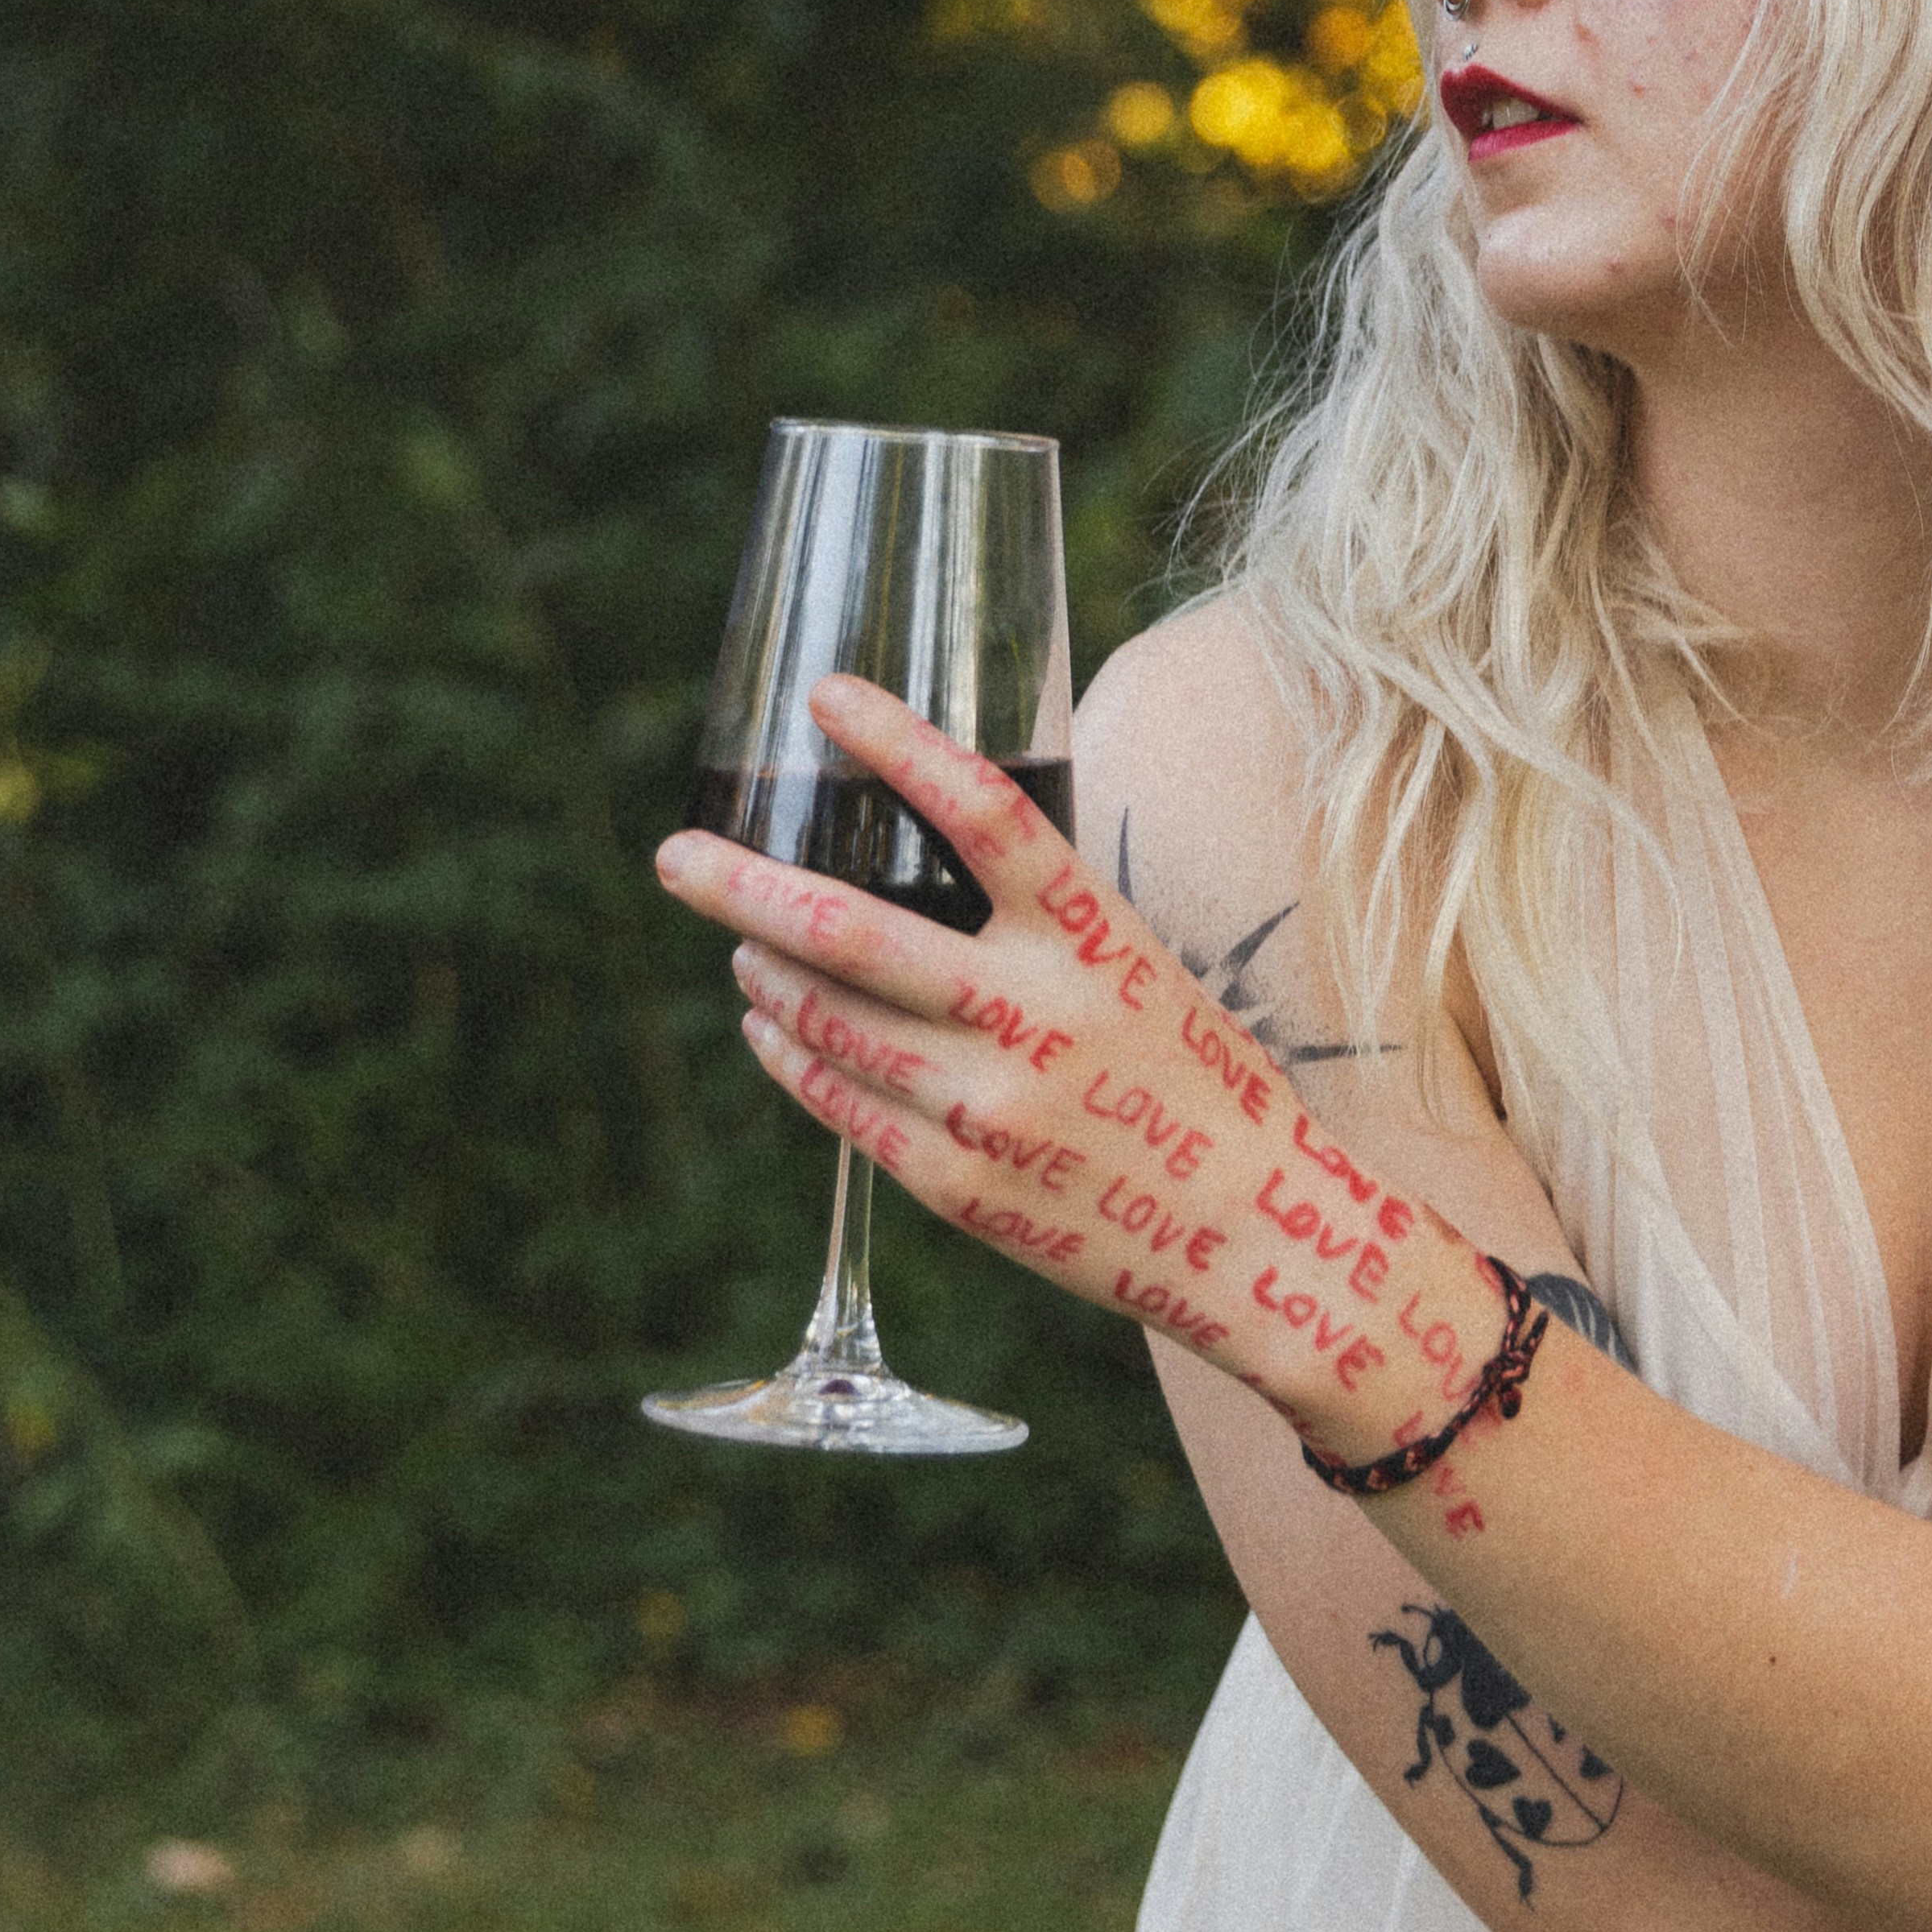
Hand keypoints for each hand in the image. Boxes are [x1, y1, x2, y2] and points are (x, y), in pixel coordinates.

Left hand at [652, 680, 1503, 1469]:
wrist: (1254, 1235)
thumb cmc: (1204, 1086)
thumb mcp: (1144, 971)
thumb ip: (1044, 924)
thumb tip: (933, 860)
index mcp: (1095, 940)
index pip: (984, 810)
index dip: (898, 743)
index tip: (827, 696)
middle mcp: (1033, 1015)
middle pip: (852, 929)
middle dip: (743, 886)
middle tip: (677, 855)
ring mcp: (986, 1106)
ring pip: (829, 1021)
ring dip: (763, 972)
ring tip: (738, 944)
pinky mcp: (957, 1183)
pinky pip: (842, 1106)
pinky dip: (791, 1055)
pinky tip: (768, 1027)